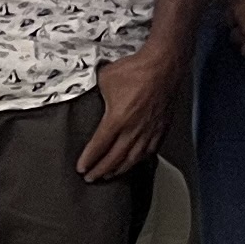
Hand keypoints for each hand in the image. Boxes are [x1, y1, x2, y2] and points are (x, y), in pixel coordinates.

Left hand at [76, 41, 174, 180]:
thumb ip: (97, 94)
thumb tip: (92, 95)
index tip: (82, 168)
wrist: (163, 65)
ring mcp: (150, 130)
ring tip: (110, 175)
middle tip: (91, 178)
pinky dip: (140, 160)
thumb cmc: (136, 70)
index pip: (99, 147)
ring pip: (133, 158)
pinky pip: (151, 150)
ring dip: (119, 169)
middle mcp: (134, 129)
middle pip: (115, 158)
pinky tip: (135, 162)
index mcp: (117, 119)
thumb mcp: (105, 80)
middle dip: (101, 170)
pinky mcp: (162, 127)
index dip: (89, 160)